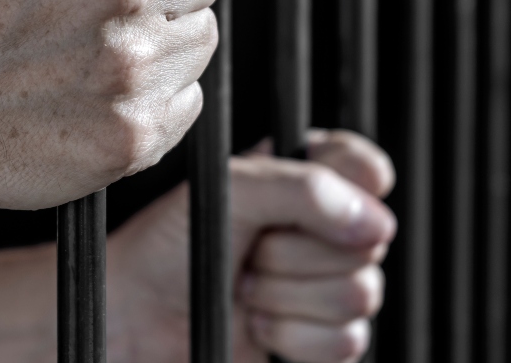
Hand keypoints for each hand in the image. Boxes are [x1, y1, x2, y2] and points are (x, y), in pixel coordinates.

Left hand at [108, 130, 396, 362]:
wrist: (136, 313)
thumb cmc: (171, 243)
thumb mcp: (232, 191)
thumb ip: (305, 190)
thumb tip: (374, 223)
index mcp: (306, 177)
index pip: (368, 170)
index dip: (348, 188)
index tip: (308, 198)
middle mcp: (324, 228)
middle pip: (370, 240)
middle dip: (295, 252)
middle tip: (249, 249)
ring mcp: (326, 284)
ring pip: (360, 293)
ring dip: (287, 294)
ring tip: (244, 284)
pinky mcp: (321, 337)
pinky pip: (348, 340)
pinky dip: (291, 335)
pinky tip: (256, 322)